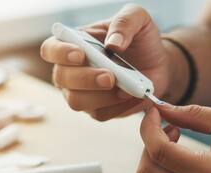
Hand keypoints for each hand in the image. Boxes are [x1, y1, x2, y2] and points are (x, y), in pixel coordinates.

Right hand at [40, 4, 169, 120]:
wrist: (159, 64)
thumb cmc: (141, 39)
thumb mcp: (138, 19)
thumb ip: (125, 23)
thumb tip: (113, 44)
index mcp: (73, 43)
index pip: (51, 48)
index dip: (60, 53)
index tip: (80, 54)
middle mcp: (70, 69)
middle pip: (61, 78)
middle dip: (85, 79)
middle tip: (110, 76)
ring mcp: (81, 92)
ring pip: (76, 101)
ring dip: (101, 97)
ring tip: (124, 88)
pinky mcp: (97, 109)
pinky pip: (99, 114)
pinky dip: (116, 107)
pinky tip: (129, 95)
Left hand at [135, 104, 210, 172]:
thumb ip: (193, 114)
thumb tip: (163, 109)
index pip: (159, 151)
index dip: (148, 126)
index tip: (154, 112)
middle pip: (146, 169)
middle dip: (148, 141)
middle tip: (168, 127)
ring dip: (149, 159)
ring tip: (171, 143)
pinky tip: (175, 159)